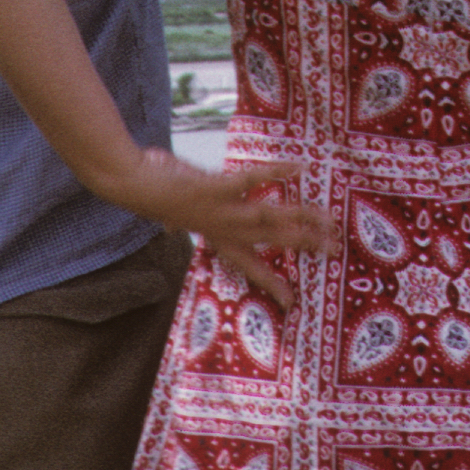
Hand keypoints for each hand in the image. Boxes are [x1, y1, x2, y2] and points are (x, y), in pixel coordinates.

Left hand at [116, 153, 327, 308]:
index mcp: (218, 238)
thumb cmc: (155, 196)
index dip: (272, 285)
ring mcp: (223, 210)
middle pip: (274, 241)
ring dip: (303, 218)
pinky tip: (300, 167)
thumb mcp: (169, 218)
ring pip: (271, 218)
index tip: (292, 302)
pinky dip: (276, 172)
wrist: (135, 185)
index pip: (250, 267)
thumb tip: (168, 228)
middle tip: (335, 248)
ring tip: (330, 219)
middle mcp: (225, 229)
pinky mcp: (217, 187)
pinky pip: (252, 179)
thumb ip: (175, 224)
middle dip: (306, 245)